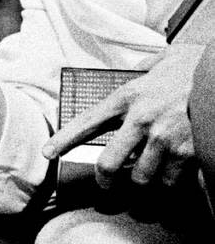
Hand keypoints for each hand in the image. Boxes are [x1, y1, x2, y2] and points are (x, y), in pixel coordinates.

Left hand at [44, 42, 203, 187]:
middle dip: (105, 179)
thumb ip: (144, 69)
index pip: (87, 121)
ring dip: (142, 181)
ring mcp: (164, 139)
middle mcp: (141, 119)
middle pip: (109, 164)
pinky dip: (169, 182)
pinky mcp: (187, 153)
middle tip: (107, 185)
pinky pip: (169, 181)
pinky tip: (171, 175)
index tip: (47, 152)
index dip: (64, 140)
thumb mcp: (162, 59)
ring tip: (147, 175)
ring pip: (140, 178)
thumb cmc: (196, 66)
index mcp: (128, 95)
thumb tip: (138, 71)